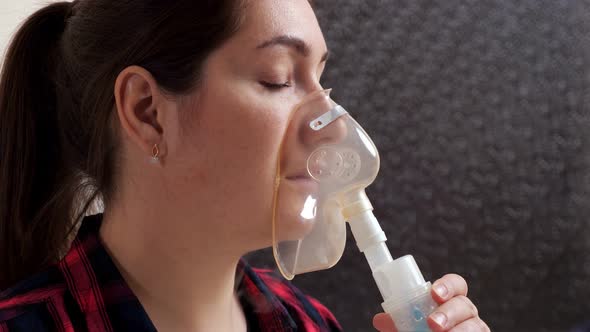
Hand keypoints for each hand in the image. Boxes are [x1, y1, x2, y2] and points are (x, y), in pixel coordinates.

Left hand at [372, 274, 488, 330]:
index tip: (433, 293)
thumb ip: (398, 324)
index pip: (456, 284)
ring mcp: (477, 329)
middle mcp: (467, 314)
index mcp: (450, 302)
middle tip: (432, 324)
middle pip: (465, 305)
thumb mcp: (409, 329)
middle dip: (449, 313)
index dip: (447, 285)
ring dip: (459, 331)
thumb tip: (380, 319)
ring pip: (476, 326)